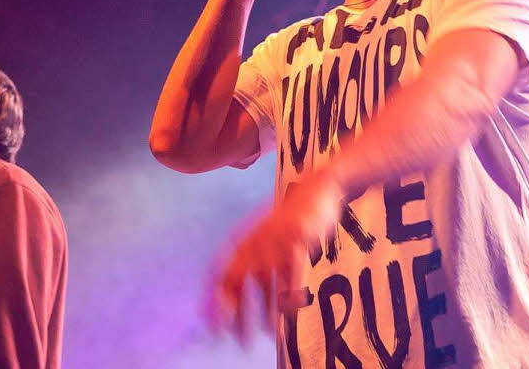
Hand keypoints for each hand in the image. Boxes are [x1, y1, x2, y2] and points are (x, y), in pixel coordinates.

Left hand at [210, 172, 341, 345]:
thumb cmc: (289, 220)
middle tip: (239, 339)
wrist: (317, 189)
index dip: (214, 300)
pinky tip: (291, 308)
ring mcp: (276, 239)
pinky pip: (293, 272)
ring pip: (266, 282)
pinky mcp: (299, 238)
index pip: (220, 273)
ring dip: (266, 311)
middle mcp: (255, 240)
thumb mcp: (264, 237)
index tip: (212, 326)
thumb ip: (251, 262)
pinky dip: (291, 294)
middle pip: (238, 281)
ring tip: (268, 333)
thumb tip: (234, 294)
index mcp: (243, 240)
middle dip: (237, 313)